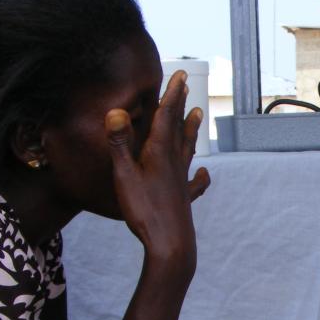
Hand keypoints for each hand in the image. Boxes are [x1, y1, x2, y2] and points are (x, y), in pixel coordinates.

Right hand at [106, 71, 210, 273]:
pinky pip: (194, 182)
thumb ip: (120, 143)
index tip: (180, 74)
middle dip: (180, 105)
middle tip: (187, 85)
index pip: (166, 117)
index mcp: (159, 153)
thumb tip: (116, 111)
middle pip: (178, 128)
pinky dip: (200, 174)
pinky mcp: (184, 198)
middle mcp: (174, 163)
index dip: (172, 95)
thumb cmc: (144, 210)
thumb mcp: (124, 175)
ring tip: (197, 115)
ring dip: (191, 130)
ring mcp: (181, 180)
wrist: (171, 244)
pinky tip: (204, 172)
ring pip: (187, 148)